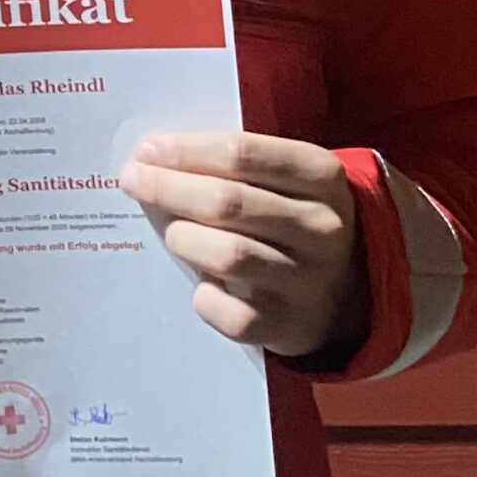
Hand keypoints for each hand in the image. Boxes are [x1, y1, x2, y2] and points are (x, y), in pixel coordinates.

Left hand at [117, 132, 366, 359]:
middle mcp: (321, 228)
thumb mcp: (285, 181)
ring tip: (171, 232)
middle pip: (228, 202)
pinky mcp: (287, 325)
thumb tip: (154, 159)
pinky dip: (204, 296)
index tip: (146, 150)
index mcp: (322, 177)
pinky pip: (227, 311)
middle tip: (133, 180)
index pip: (242, 154)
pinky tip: (202, 283)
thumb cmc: (291, 219)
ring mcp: (306, 280)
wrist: (343, 292)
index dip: (185, 150)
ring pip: (227, 254)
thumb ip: (234, 166)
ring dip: (184, 238)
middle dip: (168, 188)